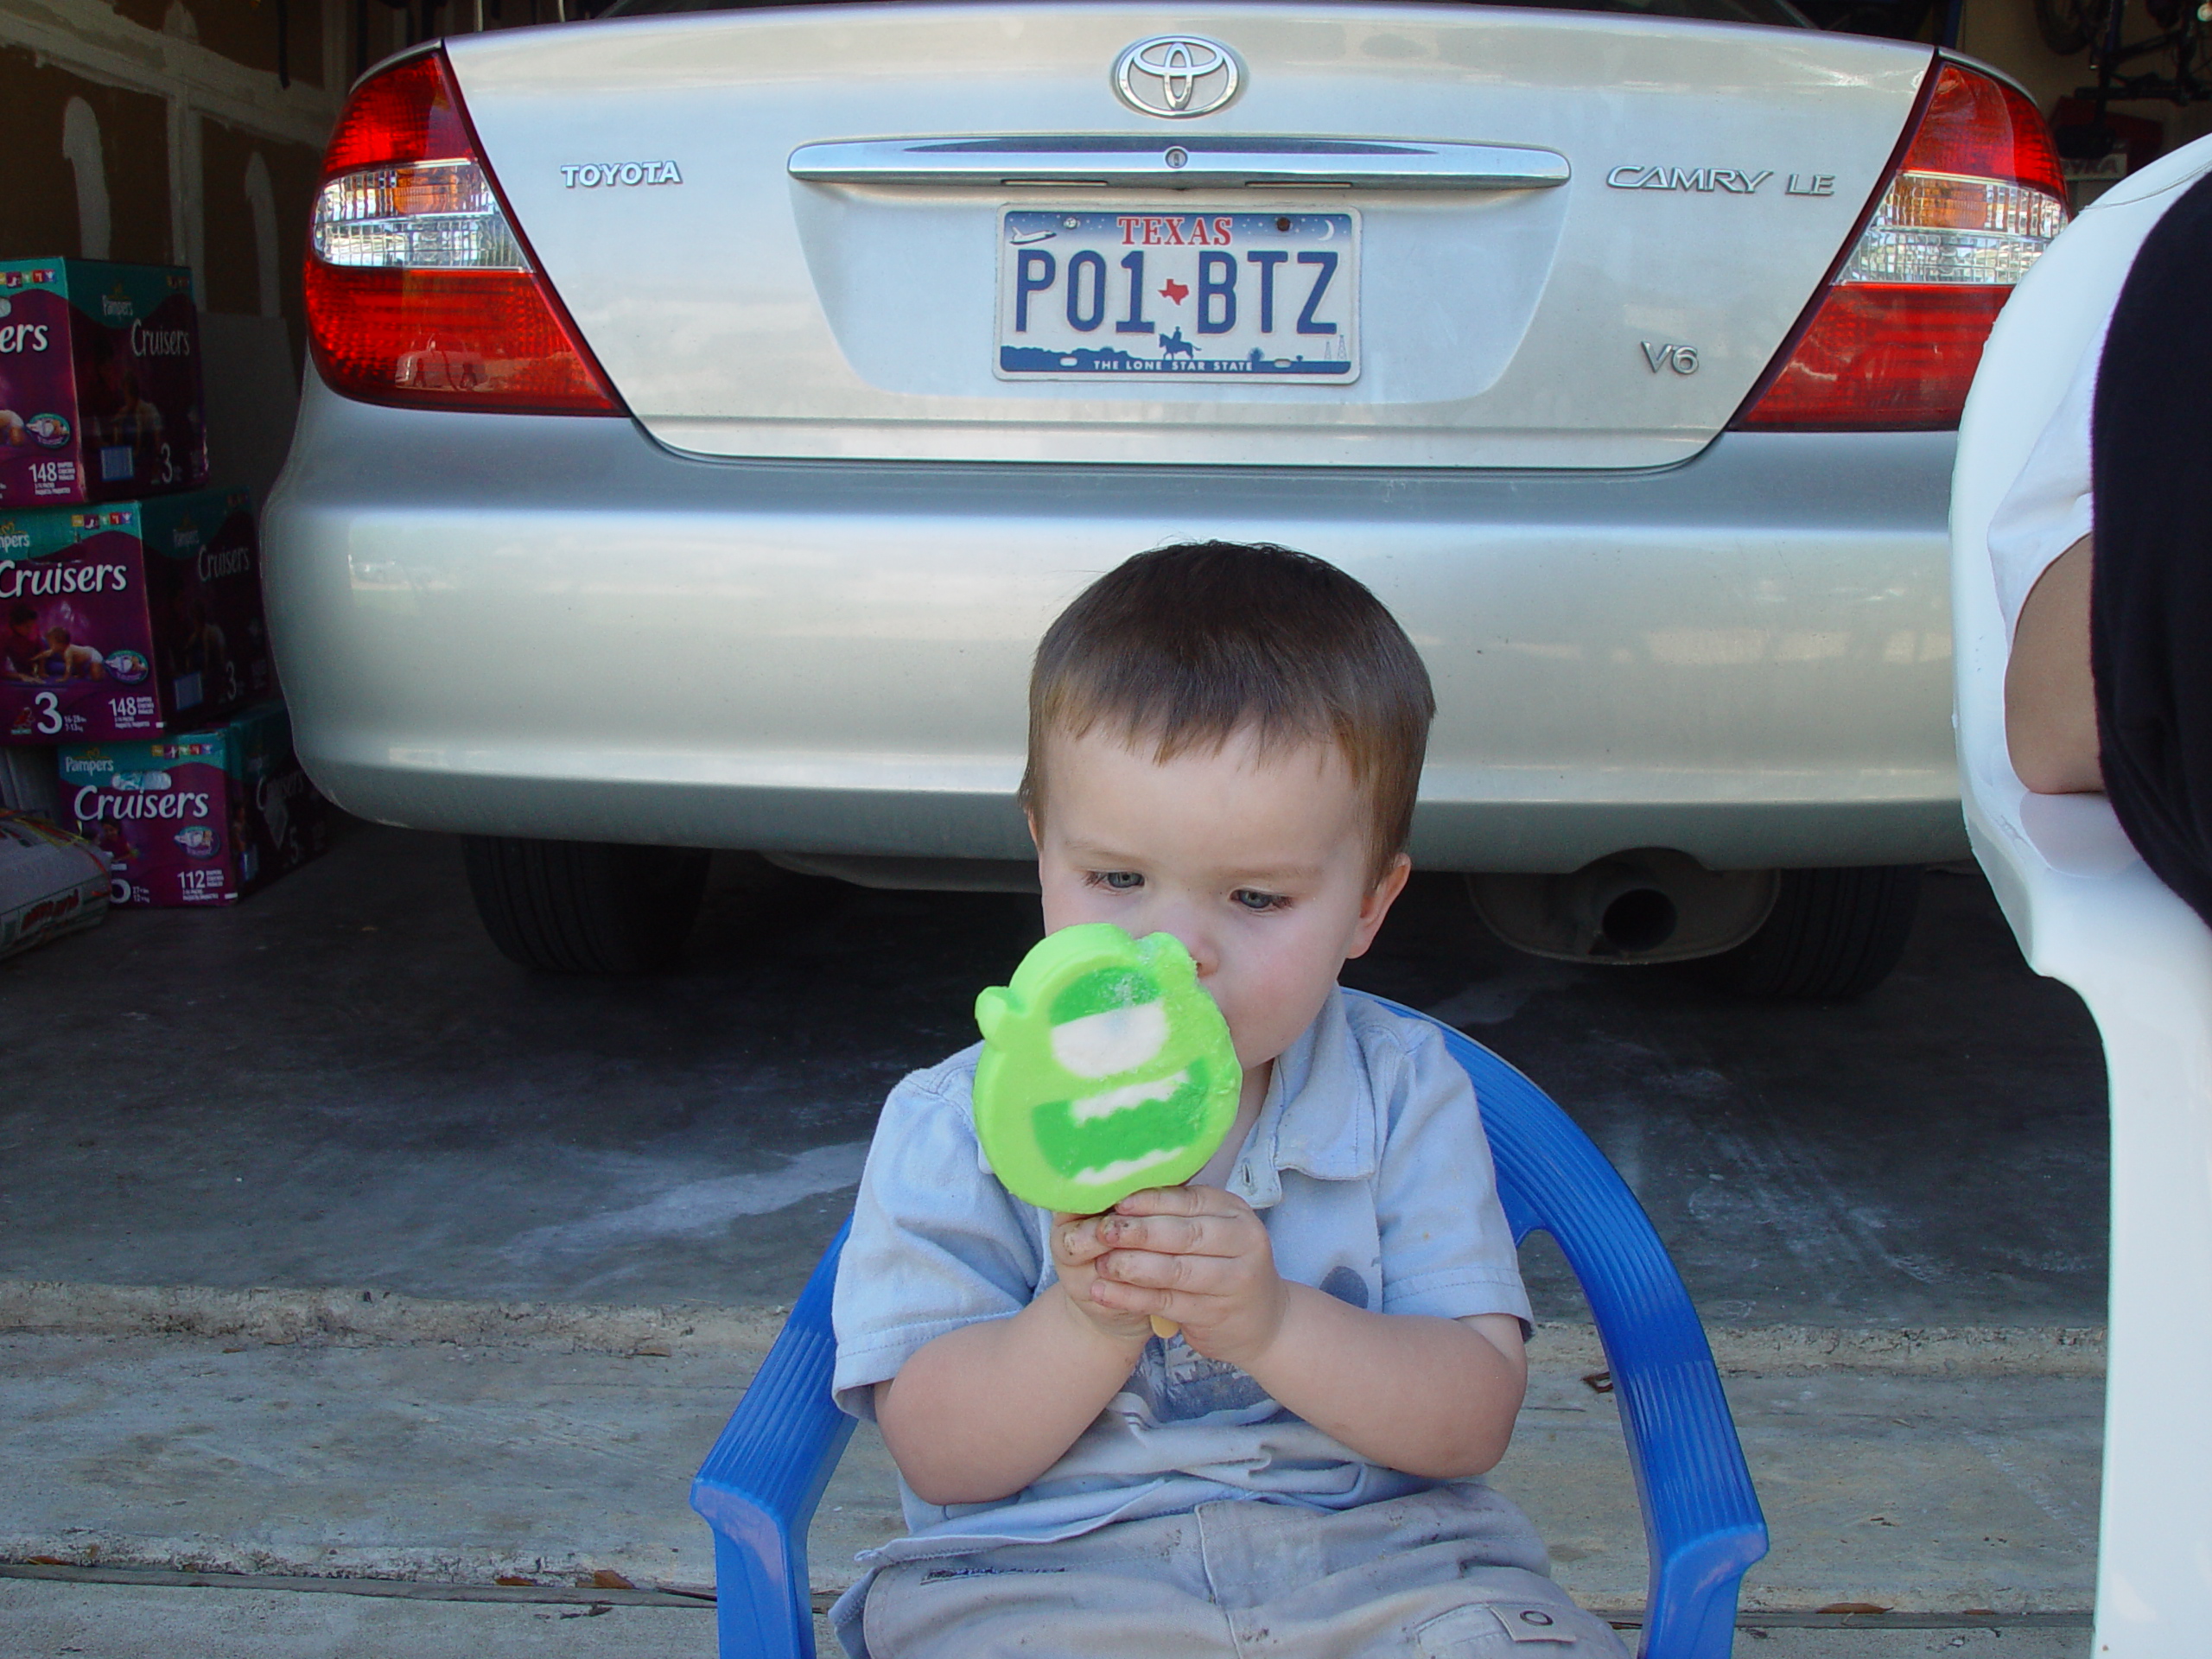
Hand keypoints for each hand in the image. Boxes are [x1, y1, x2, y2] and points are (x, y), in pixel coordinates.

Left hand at [1069, 1185, 1289, 1369]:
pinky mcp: (1216, 1314)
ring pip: (1174, 1271)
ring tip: (1100, 1265)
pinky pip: (1166, 1303)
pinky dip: (1131, 1298)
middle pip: (1183, 1234)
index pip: (1189, 1200)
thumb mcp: (1215, 1232)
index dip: (1150, 1201)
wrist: (1263, 1322)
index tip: (1115, 1202)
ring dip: (1131, 1267)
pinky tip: (1104, 1293)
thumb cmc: (1224, 1266)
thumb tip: (1122, 1189)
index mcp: (1236, 1212)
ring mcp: (1233, 1281)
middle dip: (1137, 1232)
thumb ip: (1178, 1213)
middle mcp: (1243, 1242)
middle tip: (1101, 1232)